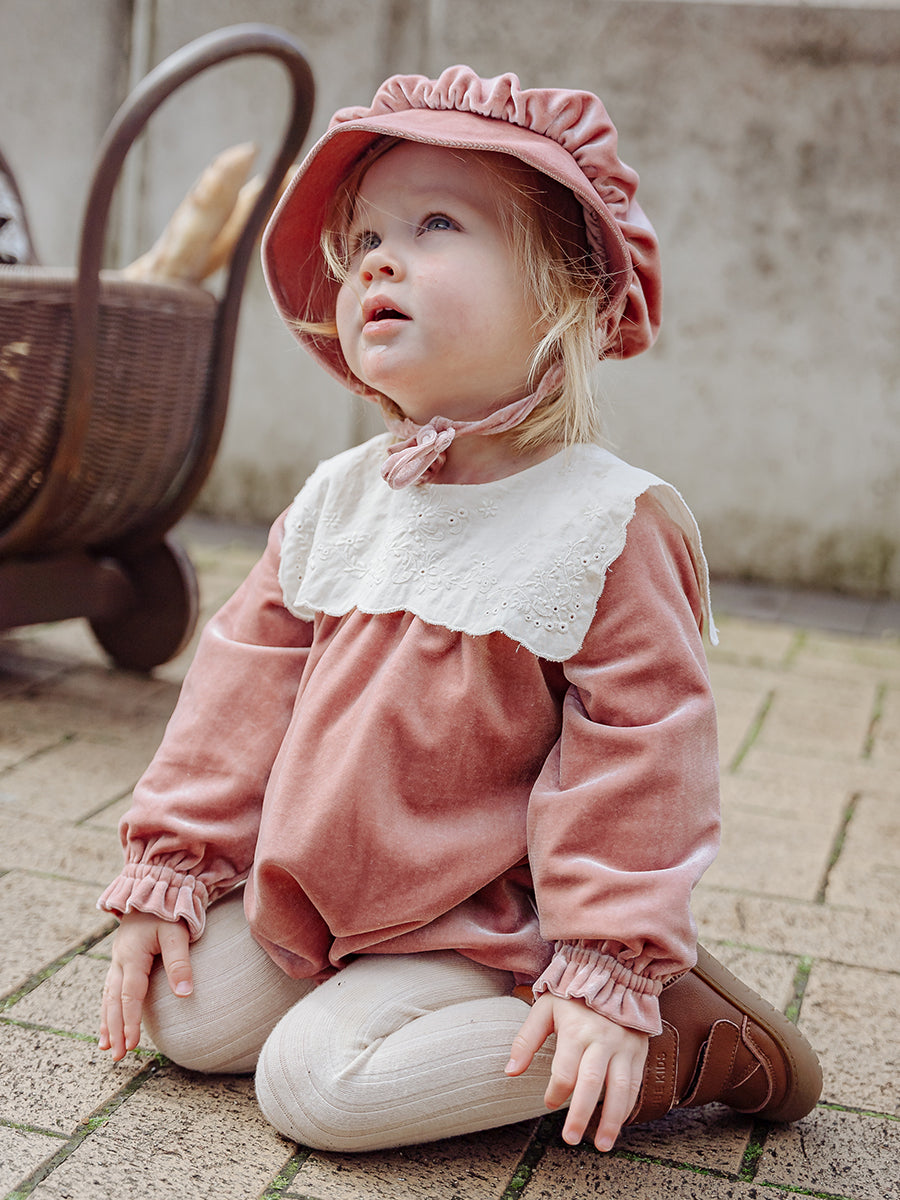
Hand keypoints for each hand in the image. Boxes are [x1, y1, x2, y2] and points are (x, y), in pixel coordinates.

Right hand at [99, 912, 192, 1060]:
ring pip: (108, 997)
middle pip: (114, 1001)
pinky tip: (107, 1022)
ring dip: (107, 1022)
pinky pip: (109, 988)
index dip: (130, 1021)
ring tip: (106, 1047)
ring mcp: (117, 959)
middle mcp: (119, 960)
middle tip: (118, 1055)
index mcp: (132, 955)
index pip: (130, 995)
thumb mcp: (177, 933)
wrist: (154, 887)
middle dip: (115, 1029)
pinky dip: (107, 1008)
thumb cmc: (168, 910)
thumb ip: (180, 963)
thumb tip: (185, 994)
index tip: (131, 1044)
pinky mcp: (121, 958)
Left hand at [506, 992, 648, 1151]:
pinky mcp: (638, 1050)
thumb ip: (526, 1040)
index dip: (555, 1092)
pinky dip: (627, 1107)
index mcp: (575, 1030)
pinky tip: (618, 1124)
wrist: (613, 973)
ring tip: (603, 1146)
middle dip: (581, 1115)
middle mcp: (601, 1039)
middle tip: (570, 1139)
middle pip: (591, 1083)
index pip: (565, 1071)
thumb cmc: (573, 994)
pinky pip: (634, 1084)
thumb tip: (510, 1072)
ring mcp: (623, 1046)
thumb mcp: (545, 1008)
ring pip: (620, 1088)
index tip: (549, 1102)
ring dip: (611, 1120)